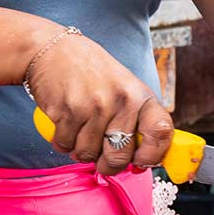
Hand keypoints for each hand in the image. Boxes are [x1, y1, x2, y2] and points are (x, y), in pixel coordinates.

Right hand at [25, 30, 173, 175]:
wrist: (52, 50)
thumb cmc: (91, 72)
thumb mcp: (124, 88)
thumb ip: (134, 120)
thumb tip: (139, 161)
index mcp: (140, 96)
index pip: (161, 133)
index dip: (152, 155)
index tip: (141, 161)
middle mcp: (121, 101)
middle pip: (119, 157)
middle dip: (107, 164)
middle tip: (101, 156)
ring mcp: (94, 107)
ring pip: (88, 155)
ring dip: (81, 150)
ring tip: (80, 130)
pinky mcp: (68, 111)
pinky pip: (66, 146)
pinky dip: (63, 142)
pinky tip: (65, 123)